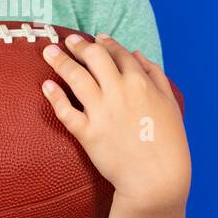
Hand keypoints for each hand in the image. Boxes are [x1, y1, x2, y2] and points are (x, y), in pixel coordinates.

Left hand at [40, 33, 190, 207]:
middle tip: (68, 40)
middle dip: (79, 46)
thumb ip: (155, 75)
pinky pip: (66, 111)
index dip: (106, 43)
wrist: (157, 179)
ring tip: (49, 51)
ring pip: (76, 77)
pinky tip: (47, 85)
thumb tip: (137, 55)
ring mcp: (102, 112)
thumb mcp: (170, 103)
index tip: (97, 38)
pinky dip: (54, 96)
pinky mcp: (88, 133)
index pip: (118, 54)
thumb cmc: (169, 143)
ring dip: (60, 60)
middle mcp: (119, 92)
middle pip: (94, 58)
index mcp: (141, 83)